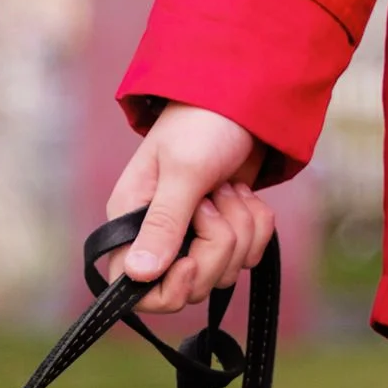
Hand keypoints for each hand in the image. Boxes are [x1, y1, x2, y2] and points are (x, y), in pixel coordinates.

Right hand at [101, 104, 277, 314]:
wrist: (242, 97)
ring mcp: (193, 237)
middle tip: (215, 202)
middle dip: (216, 247)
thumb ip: (164, 224)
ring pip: (223, 272)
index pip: (134, 289)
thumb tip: (138, 275)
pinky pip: (248, 256)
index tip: (190, 265)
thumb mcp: (184, 170)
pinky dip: (256, 226)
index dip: (166, 290)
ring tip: (229, 187)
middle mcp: (157, 235)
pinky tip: (245, 194)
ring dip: (240, 229)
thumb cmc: (202, 122)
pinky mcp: (224, 233)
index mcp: (131, 221)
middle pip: (189, 285)